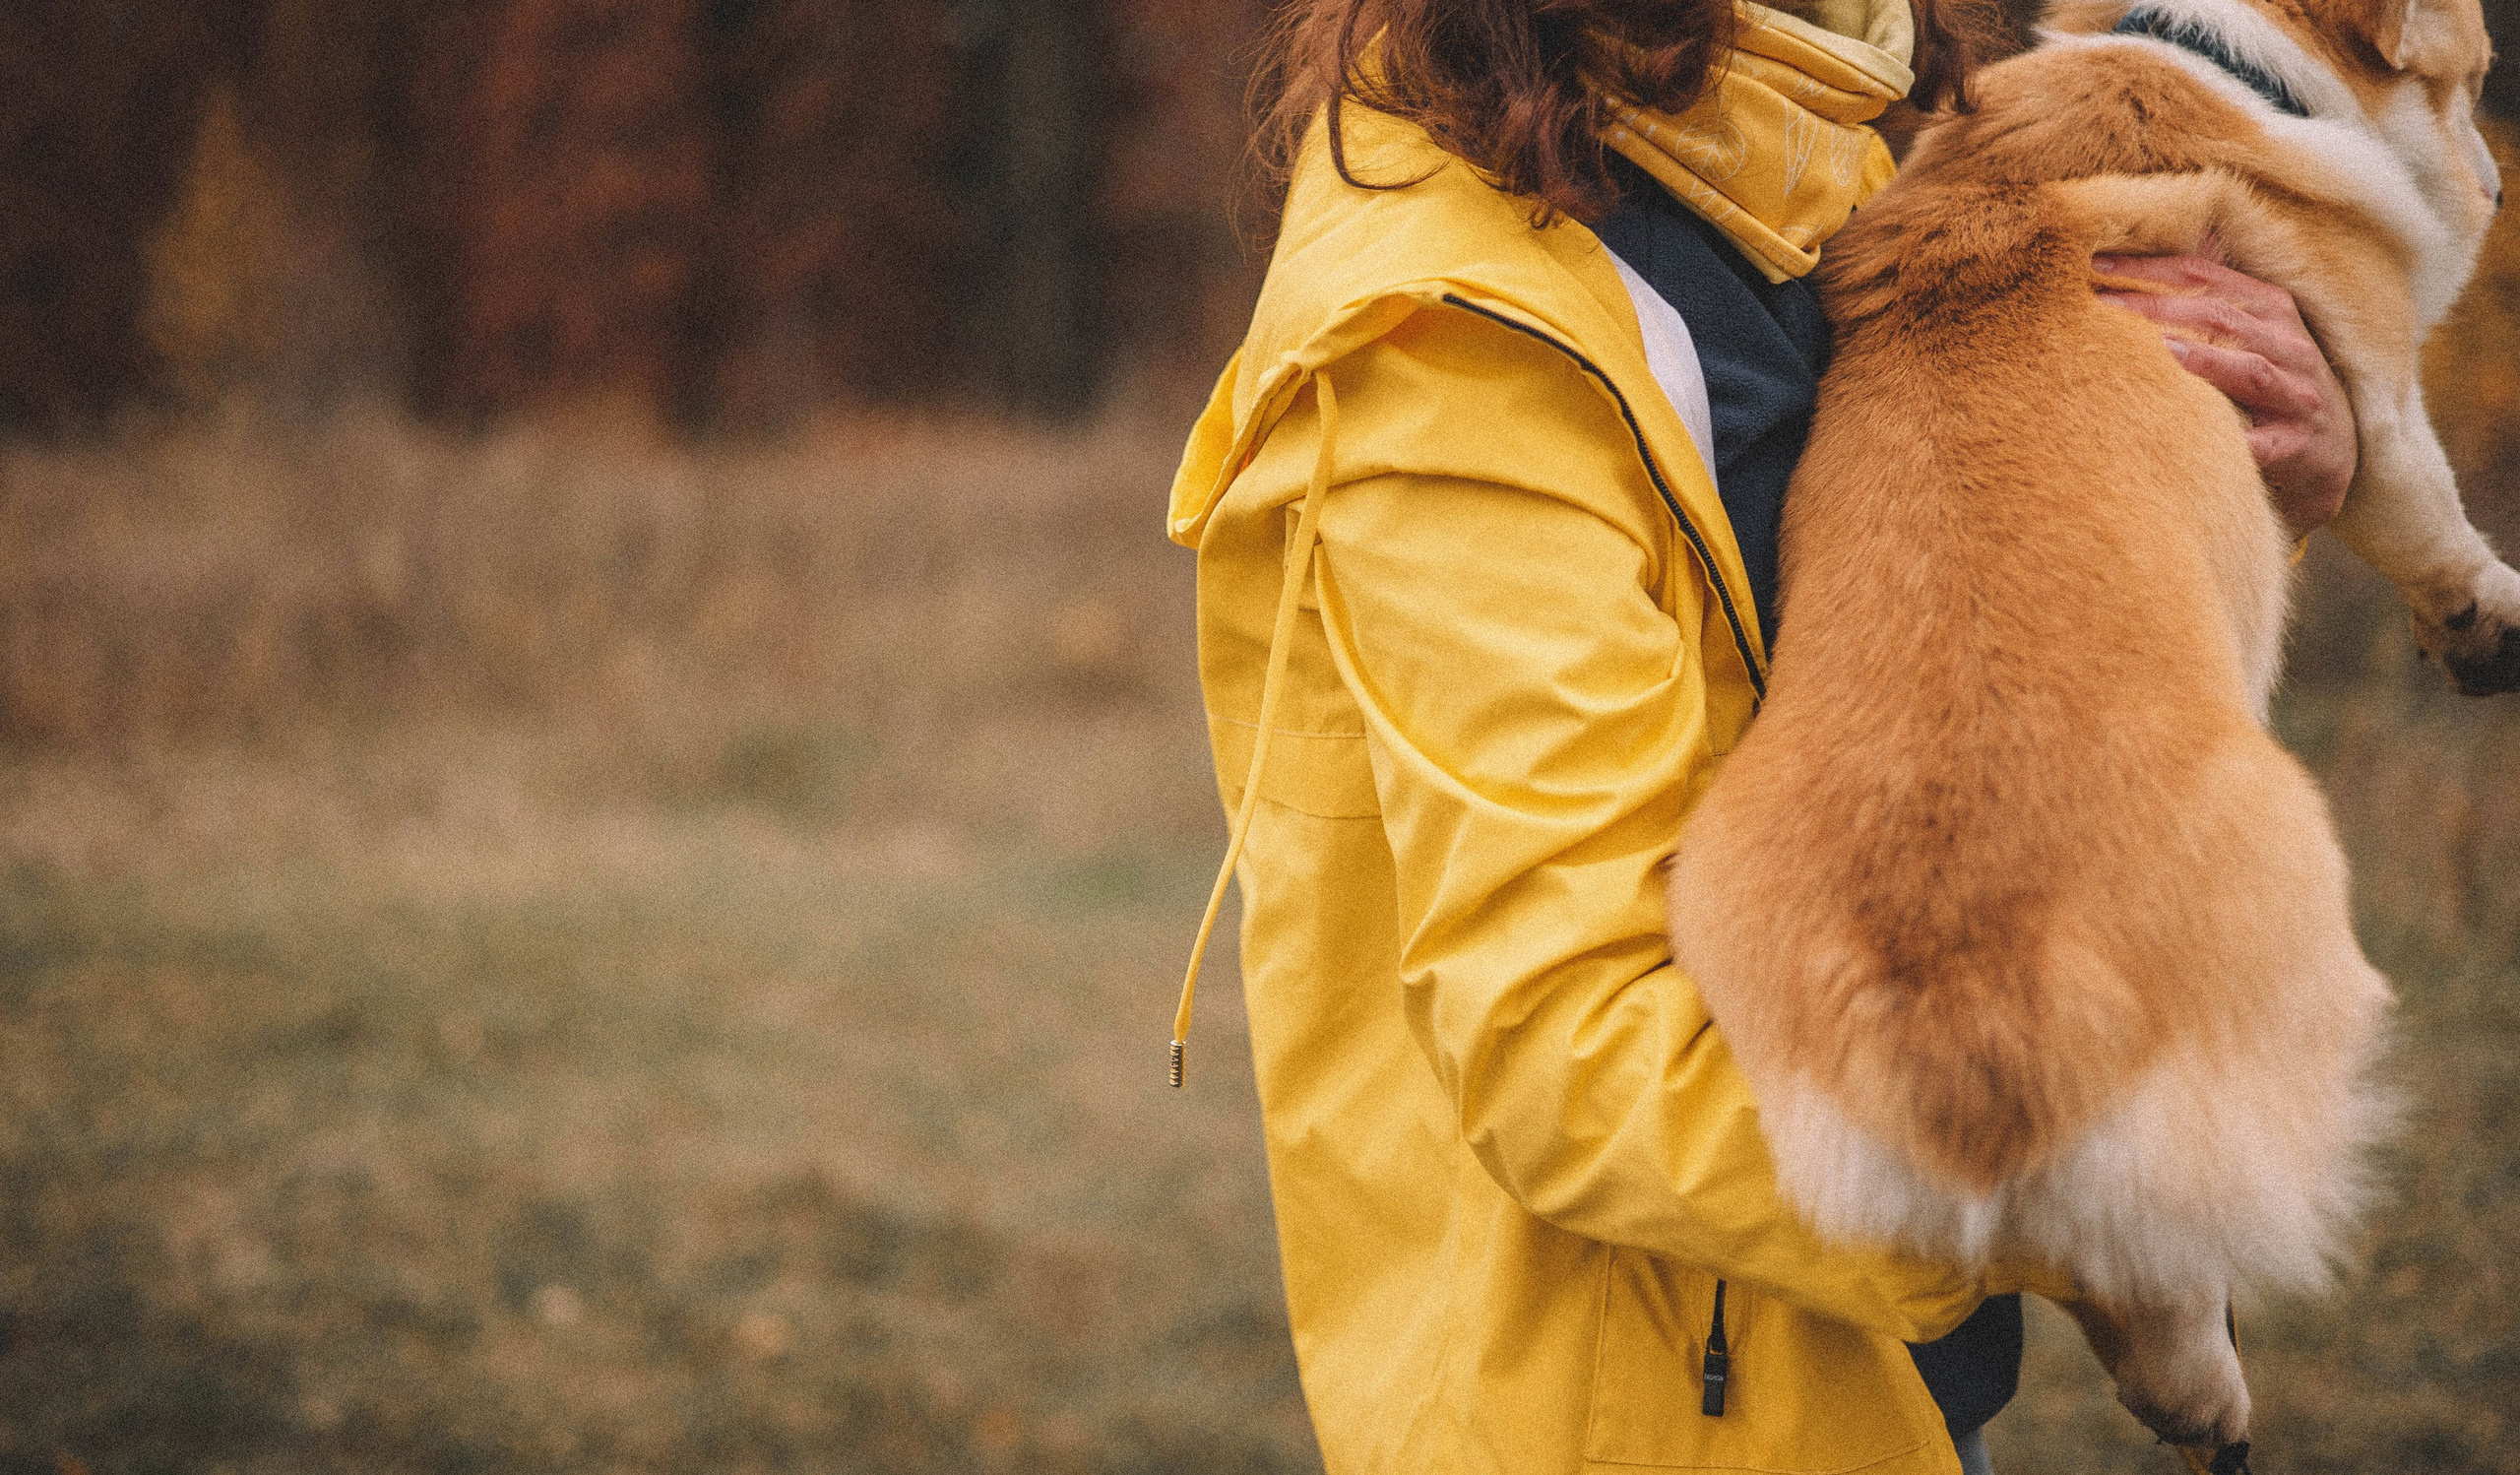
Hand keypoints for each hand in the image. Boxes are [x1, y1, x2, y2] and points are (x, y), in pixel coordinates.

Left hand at [2093, 253, 2356, 538]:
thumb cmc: (2275, 384)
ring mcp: (2296, 393)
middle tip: (2104, 305)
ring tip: (2158, 349)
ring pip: (2250, 369)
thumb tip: (2162, 249)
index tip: (2100, 265)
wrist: (2334, 451)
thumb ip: (2212, 295)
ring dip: (2204, 358)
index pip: (2207, 277)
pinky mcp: (2294, 443)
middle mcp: (2288, 345)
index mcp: (2271, 309)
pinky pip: (2258, 441)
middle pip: (2221, 317)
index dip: (2154, 268)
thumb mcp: (2253, 332)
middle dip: (2160, 307)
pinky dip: (2231, 438)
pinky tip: (2196, 436)